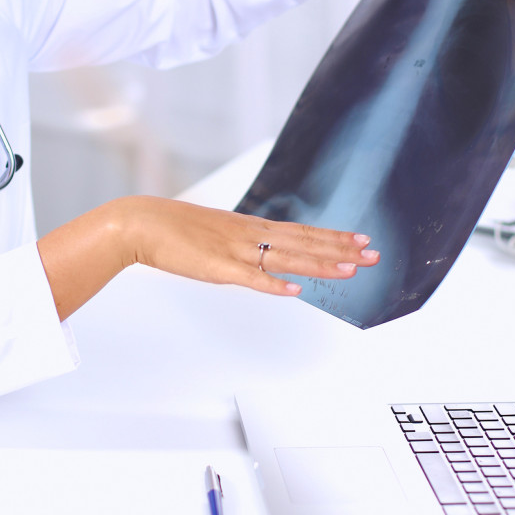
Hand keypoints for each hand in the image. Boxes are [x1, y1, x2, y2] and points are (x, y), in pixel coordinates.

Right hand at [117, 196, 377, 293]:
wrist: (141, 223)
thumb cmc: (174, 229)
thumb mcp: (216, 232)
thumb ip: (241, 242)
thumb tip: (260, 252)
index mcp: (250, 226)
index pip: (301, 232)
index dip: (332, 237)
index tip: (361, 239)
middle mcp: (249, 235)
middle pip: (303, 243)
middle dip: (340, 249)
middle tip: (374, 253)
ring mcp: (235, 251)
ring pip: (286, 259)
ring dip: (319, 264)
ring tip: (350, 269)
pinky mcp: (217, 267)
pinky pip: (250, 278)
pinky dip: (273, 285)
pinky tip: (296, 291)